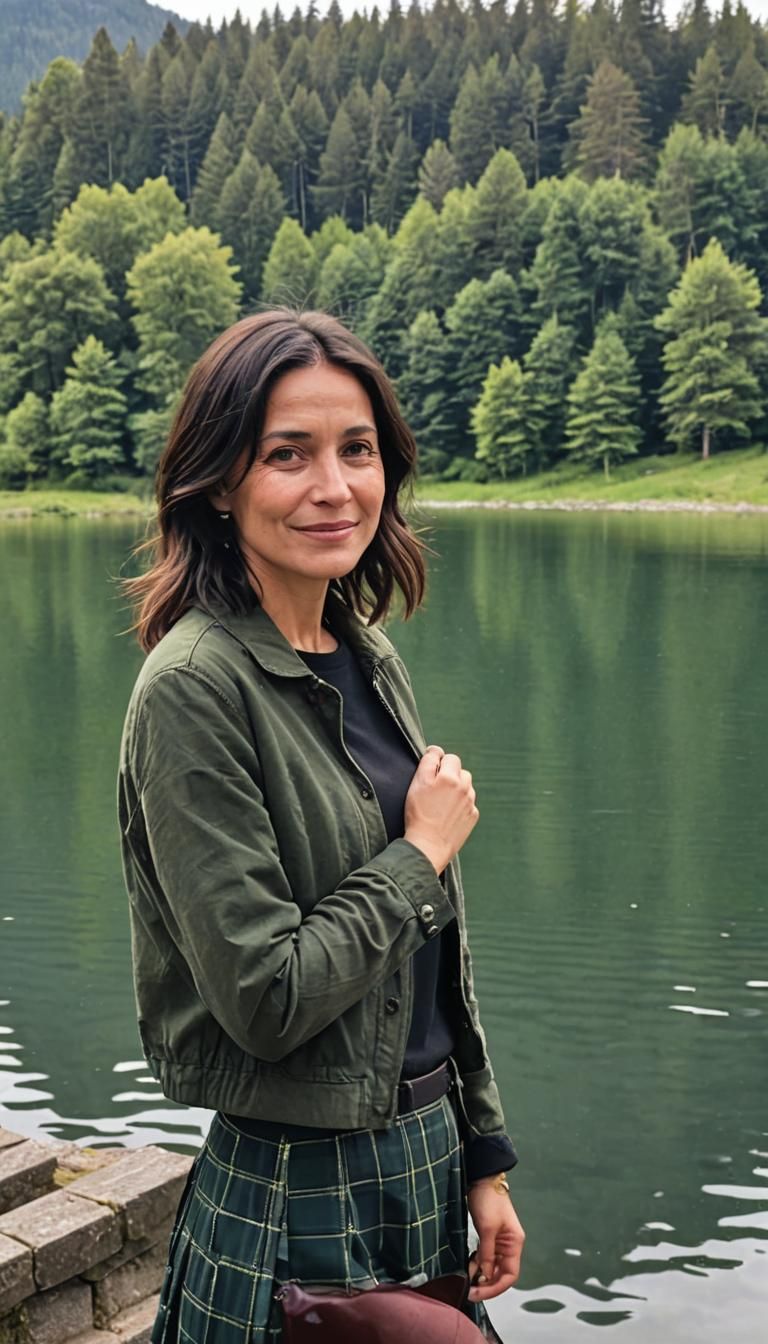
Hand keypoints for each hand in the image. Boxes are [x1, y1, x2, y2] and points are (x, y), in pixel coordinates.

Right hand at [403, 745, 478, 873]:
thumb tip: (436, 750)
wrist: (428, 845)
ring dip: (457, 789)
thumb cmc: (418, 814)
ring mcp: (470, 802)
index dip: (439, 763)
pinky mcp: (472, 816)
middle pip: (460, 771)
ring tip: (441, 802)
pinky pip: (469, 803)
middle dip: (450, 775)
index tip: (431, 773)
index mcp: (450, 777)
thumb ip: (429, 761)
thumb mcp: (417, 783)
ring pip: (466, 787)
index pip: (449, 757)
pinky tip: (447, 814)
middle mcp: (464, 787)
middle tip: (435, 789)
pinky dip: (460, 805)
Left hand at [467, 1177, 524, 1301]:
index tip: (479, 1293)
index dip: (496, 1287)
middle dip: (487, 1284)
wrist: (482, 1179)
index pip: (510, 1274)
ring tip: (467, 1283)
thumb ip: (487, 1254)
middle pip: (501, 1273)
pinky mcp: (489, 1236)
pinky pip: (485, 1256)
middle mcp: (509, 1244)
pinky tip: (468, 1268)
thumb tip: (485, 1275)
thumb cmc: (488, 1199)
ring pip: (492, 1266)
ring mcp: (499, 1240)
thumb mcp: (487, 1228)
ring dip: (481, 1275)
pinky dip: (477, 1264)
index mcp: (514, 1243)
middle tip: (470, 1292)